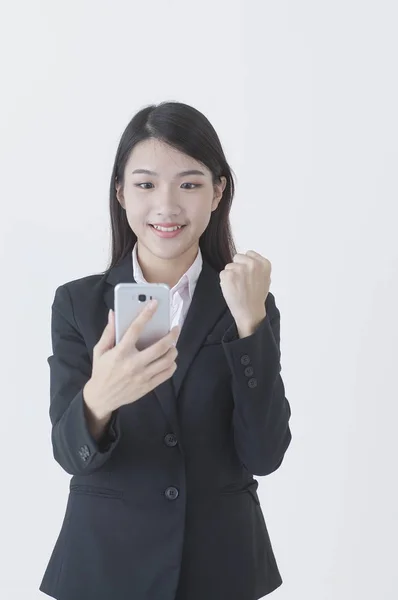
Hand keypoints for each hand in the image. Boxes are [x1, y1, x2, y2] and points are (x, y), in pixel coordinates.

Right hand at [83, 300, 179, 419]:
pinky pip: (167, 374)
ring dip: (173, 350)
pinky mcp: (148, 386)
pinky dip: (172, 365)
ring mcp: (142, 376)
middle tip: (175, 329)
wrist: (101, 397)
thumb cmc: (101, 370)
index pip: (135, 329)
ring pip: (167, 360)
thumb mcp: (100, 350)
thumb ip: (109, 331)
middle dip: (172, 335)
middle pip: (160, 346)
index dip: (146, 314)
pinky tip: (170, 360)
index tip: (154, 303)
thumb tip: (113, 313)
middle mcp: (133, 364)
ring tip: (172, 345)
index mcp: (120, 352)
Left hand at [219, 250, 270, 331]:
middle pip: (237, 257)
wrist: (250, 312)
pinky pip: (223, 274)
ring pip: (229, 266)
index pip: (249, 253)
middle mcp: (253, 264)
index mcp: (264, 264)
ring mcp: (240, 269)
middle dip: (237, 267)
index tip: (248, 274)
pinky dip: (225, 281)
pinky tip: (232, 289)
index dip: (246, 264)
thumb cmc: (257, 296)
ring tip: (238, 287)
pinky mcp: (229, 275)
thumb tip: (248, 257)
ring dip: (231, 275)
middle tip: (242, 281)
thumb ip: (258, 266)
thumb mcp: (265, 278)